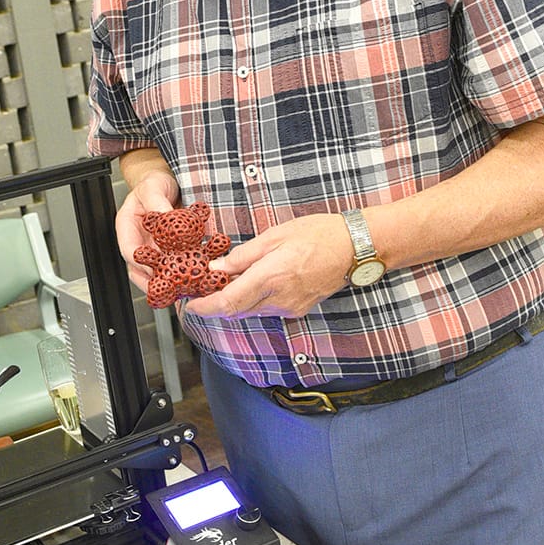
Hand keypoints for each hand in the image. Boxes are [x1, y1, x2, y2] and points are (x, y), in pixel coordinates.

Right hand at [115, 167, 179, 294]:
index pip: (128, 249)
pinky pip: (171, 265)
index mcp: (127, 226)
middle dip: (153, 280)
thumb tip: (164, 218)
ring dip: (167, 281)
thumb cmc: (155, 183)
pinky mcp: (167, 250)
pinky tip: (190, 277)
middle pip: (139, 268)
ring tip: (180, 288)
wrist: (169, 181)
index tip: (152, 269)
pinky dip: (179, 272)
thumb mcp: (154, 187)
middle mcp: (138, 240)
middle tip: (168, 287)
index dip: (139, 262)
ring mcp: (152, 247)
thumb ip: (157, 203)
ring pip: (154, 271)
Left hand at [185, 213, 354, 319]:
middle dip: (215, 304)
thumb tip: (216, 268)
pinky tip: (251, 284)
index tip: (189, 305)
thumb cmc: (317, 234)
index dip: (204, 307)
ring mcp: (289, 308)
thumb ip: (242, 256)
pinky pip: (266, 309)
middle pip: (236, 311)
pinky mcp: (297, 310)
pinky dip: (252, 300)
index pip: (228, 302)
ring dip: (234, 301)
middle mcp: (279, 299)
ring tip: (224, 281)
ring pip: (250, 310)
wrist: (354, 248)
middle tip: (200, 290)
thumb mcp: (274, 236)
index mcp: (270, 278)